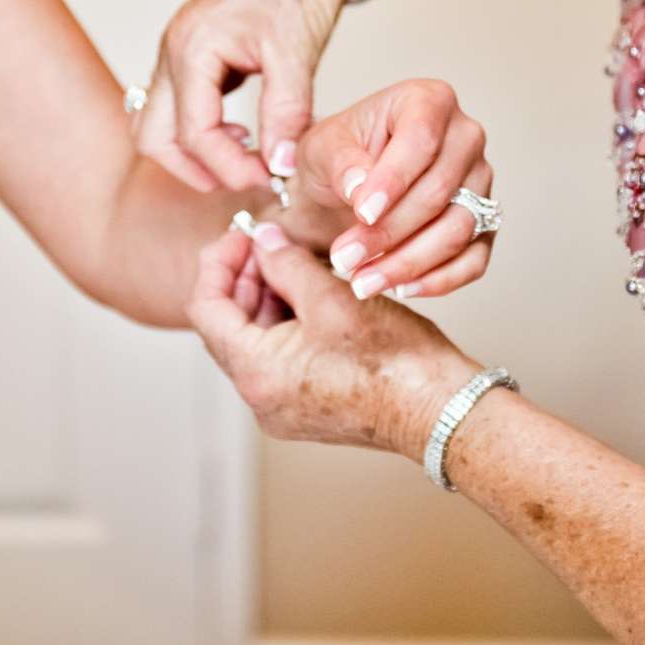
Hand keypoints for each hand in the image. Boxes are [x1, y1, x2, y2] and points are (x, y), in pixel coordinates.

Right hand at [132, 0, 359, 191]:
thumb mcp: (298, 50)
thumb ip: (286, 113)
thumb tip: (280, 166)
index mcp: (192, 48)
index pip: (192, 133)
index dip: (230, 167)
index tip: (270, 178)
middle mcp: (175, 50)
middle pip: (154, 136)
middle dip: (196, 169)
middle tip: (248, 178)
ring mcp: (180, 51)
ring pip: (160, 122)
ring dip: (193, 152)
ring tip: (245, 157)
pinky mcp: (197, 53)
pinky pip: (180, 104)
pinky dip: (202, 129)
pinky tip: (244, 131)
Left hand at [188, 221, 479, 460]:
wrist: (438, 409)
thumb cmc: (393, 360)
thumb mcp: (331, 296)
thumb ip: (285, 262)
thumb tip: (262, 239)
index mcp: (256, 372)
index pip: (206, 308)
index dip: (218, 263)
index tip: (243, 235)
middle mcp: (259, 398)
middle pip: (227, 325)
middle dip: (245, 277)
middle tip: (271, 243)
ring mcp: (281, 407)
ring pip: (254, 340)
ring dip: (268, 298)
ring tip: (298, 262)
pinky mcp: (305, 407)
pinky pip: (278, 358)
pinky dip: (286, 323)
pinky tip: (314, 293)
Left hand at [294, 79, 497, 300]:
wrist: (347, 186)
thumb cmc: (338, 156)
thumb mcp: (322, 148)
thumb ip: (341, 162)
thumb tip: (360, 189)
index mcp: (430, 100)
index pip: (422, 140)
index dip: (394, 180)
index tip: (362, 213)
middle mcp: (466, 137)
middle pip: (440, 192)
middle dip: (389, 232)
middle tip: (345, 258)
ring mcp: (480, 182)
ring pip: (458, 230)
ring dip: (407, 263)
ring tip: (361, 280)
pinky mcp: (484, 223)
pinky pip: (473, 260)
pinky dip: (437, 281)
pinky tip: (397, 288)